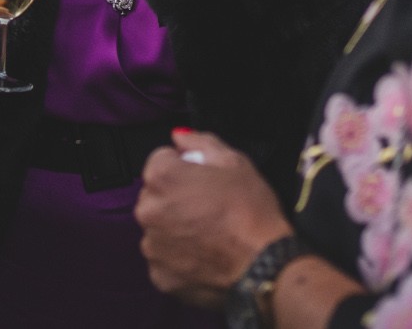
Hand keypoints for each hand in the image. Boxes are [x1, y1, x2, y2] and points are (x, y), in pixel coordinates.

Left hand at [137, 130, 293, 308]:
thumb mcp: (234, 162)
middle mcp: (148, 211)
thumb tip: (179, 136)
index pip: (160, 160)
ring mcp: (152, 246)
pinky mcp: (159, 275)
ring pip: (158, 228)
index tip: (201, 179)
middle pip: (154, 196)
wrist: (263, 266)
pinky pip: (164, 259)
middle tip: (207, 208)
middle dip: (174, 198)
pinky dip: (178, 258)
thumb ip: (201, 142)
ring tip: (207, 234)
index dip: (183, 167)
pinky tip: (203, 255)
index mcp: (162, 177)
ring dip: (174, 228)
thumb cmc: (251, 211)